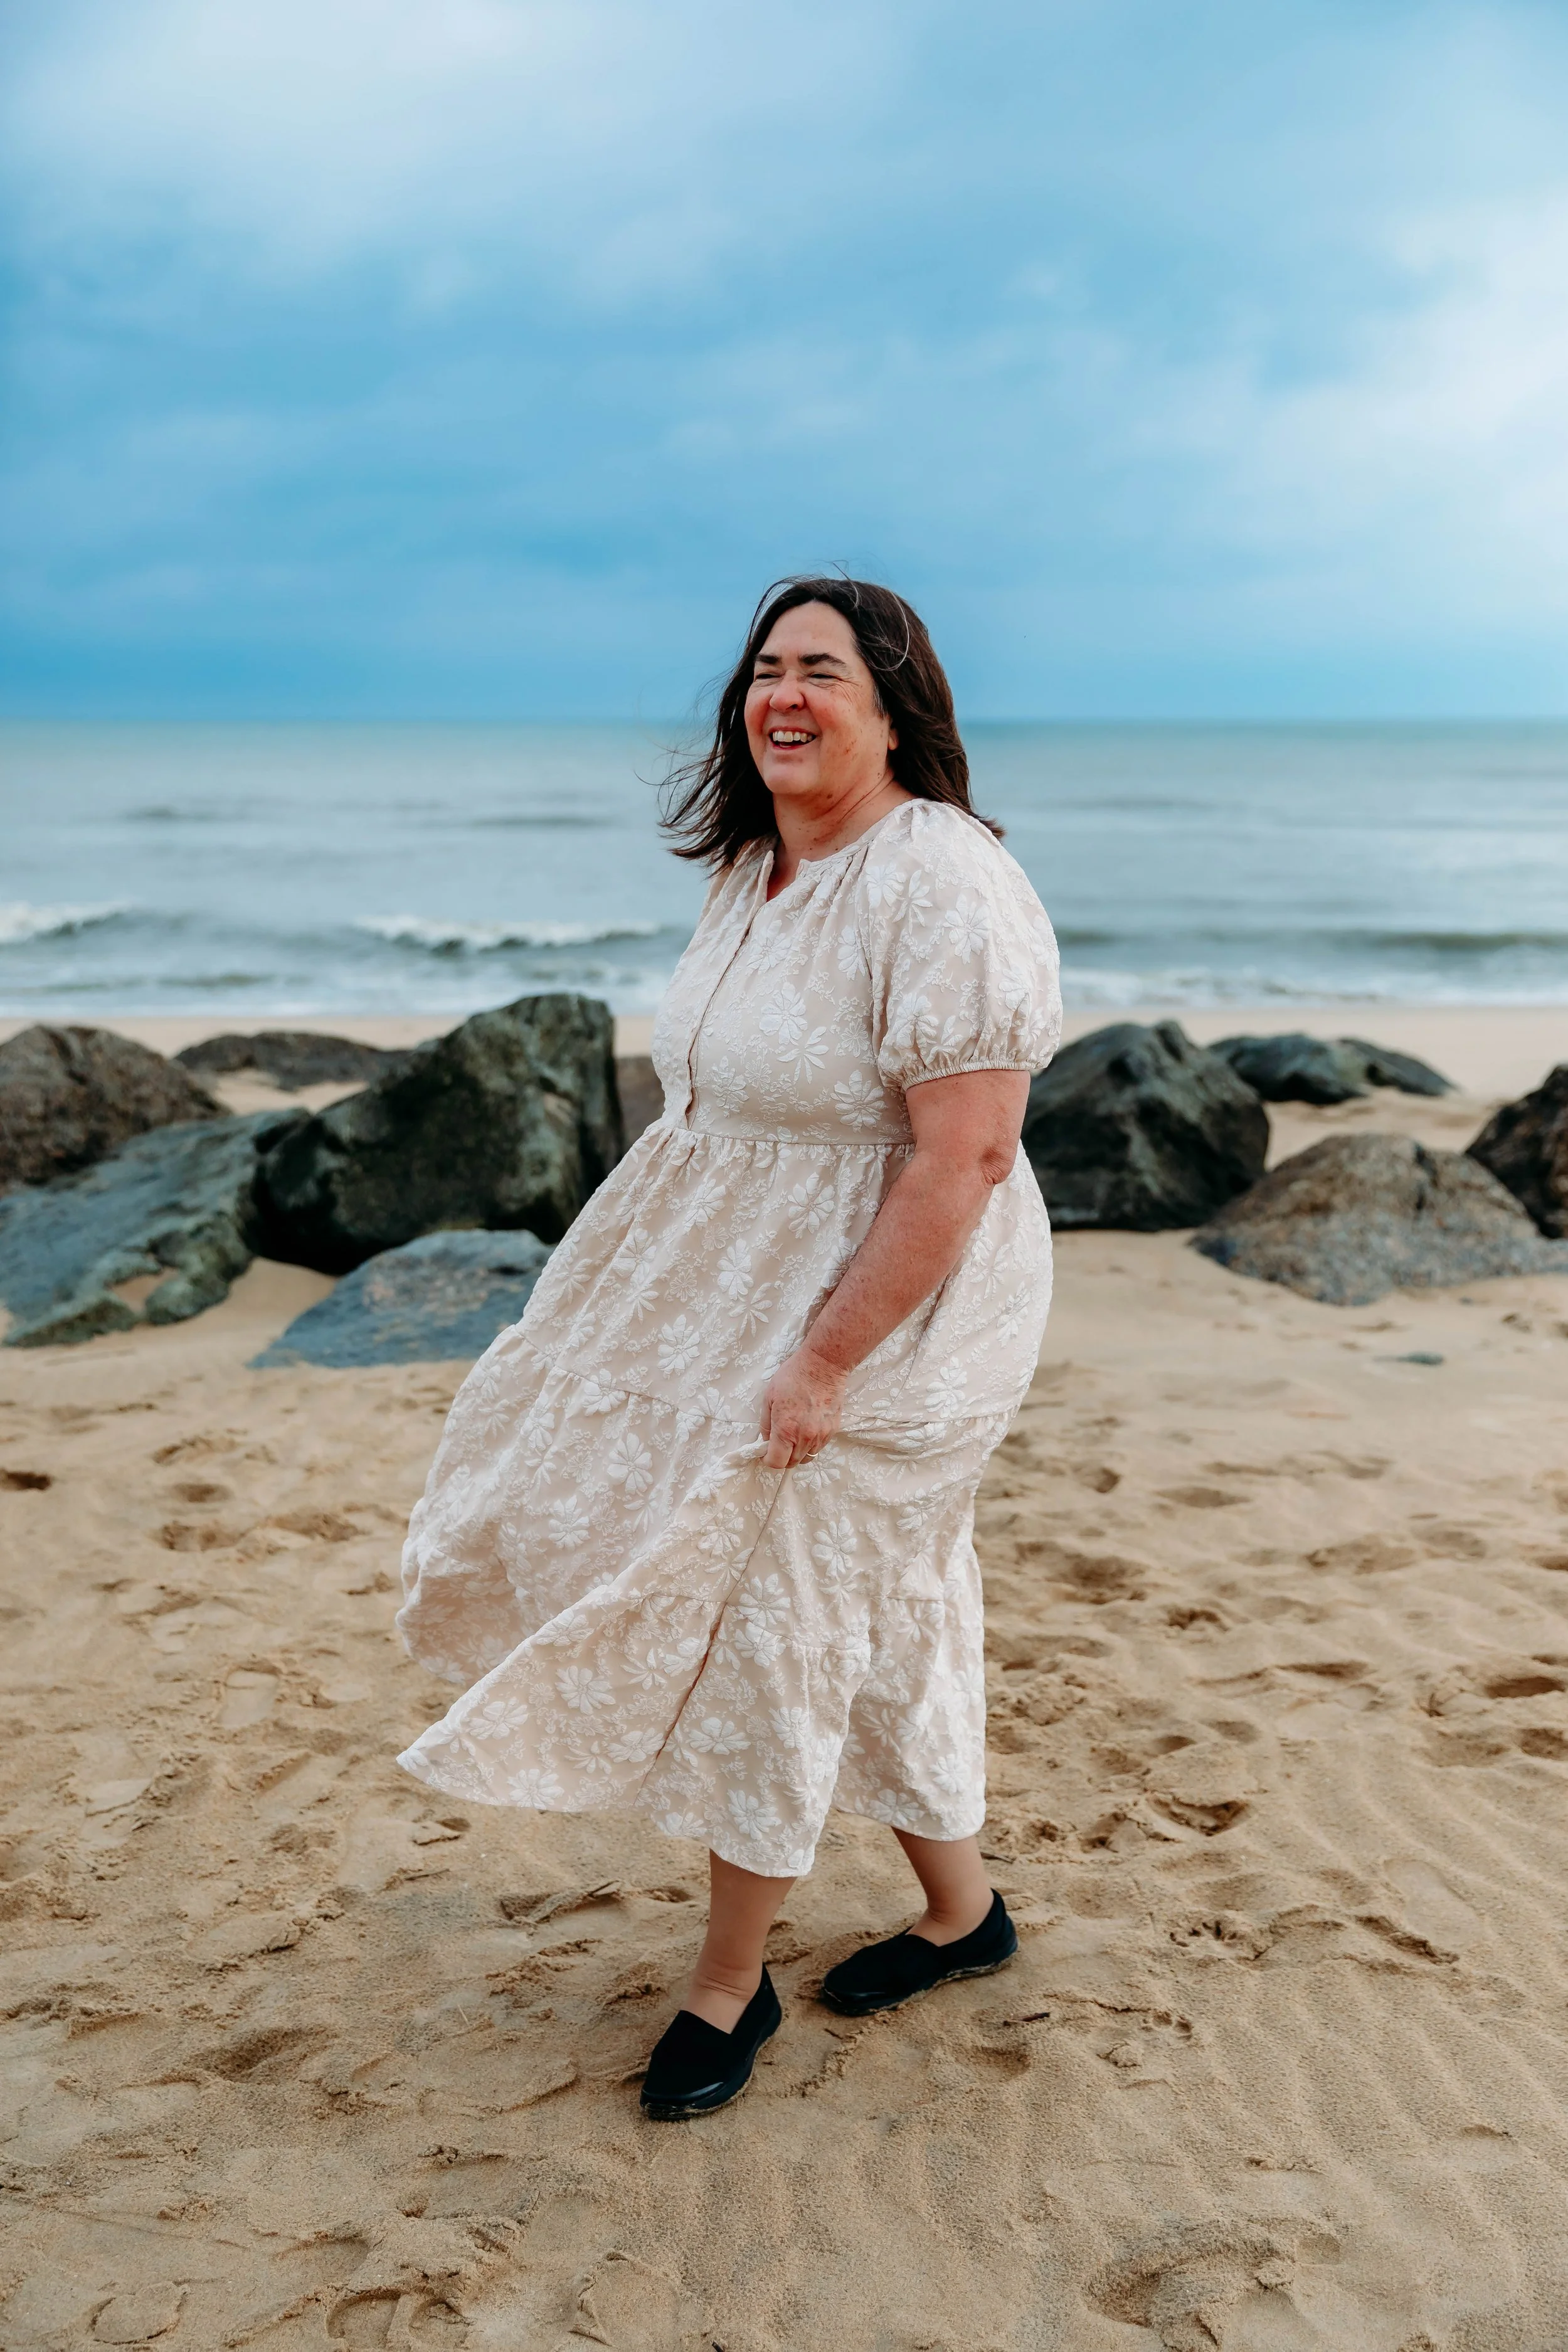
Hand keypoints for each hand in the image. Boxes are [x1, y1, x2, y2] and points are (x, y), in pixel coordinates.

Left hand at [759, 1347, 847, 1469]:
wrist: (823, 1366)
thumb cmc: (793, 1377)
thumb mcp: (769, 1397)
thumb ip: (766, 1424)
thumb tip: (766, 1440)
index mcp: (786, 1430)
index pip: (776, 1462)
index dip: (768, 1460)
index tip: (765, 1453)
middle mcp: (805, 1437)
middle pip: (792, 1463)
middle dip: (782, 1457)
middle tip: (778, 1444)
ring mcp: (821, 1435)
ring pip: (807, 1457)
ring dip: (798, 1452)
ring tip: (794, 1436)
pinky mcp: (833, 1430)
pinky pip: (819, 1446)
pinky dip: (811, 1444)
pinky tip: (807, 1428)